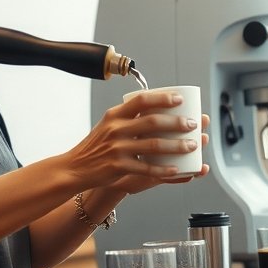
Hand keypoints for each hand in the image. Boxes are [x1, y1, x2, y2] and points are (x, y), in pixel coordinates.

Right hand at [61, 91, 203, 186]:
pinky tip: (177, 169)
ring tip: (192, 145)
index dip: (163, 98)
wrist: (74, 168)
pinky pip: (146, 168)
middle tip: (193, 124)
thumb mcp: (108, 125)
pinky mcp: (118, 167)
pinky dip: (163, 169)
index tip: (180, 99)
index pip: (141, 100)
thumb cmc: (95, 146)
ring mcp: (117, 148)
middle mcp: (116, 129)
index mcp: (115, 115)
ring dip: (177, 146)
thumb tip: (156, 106)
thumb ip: (128, 117)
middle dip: (177, 122)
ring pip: (154, 145)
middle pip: (152, 122)